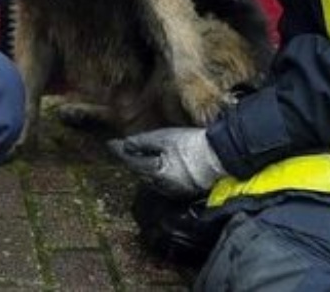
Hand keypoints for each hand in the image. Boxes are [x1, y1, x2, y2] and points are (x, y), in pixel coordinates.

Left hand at [108, 128, 225, 198]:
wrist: (220, 155)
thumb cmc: (192, 144)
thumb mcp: (165, 138)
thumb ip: (143, 142)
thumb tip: (125, 144)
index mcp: (156, 173)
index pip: (131, 162)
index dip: (120, 151)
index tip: (109, 144)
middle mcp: (162, 186)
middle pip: (140, 172)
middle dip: (131, 161)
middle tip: (121, 149)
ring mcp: (174, 190)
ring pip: (151, 179)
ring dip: (143, 168)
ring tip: (137, 156)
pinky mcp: (185, 190)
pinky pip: (164, 183)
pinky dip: (157, 173)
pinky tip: (158, 165)